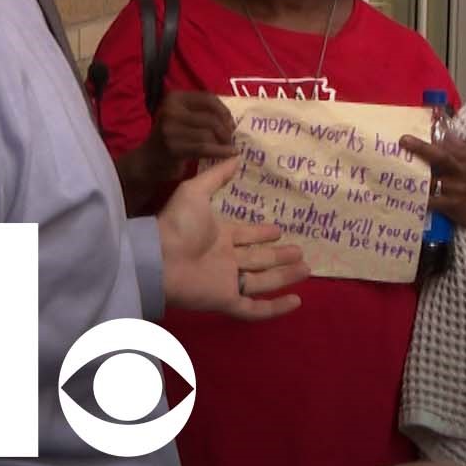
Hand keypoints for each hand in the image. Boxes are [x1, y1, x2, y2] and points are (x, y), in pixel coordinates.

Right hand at [118, 92, 235, 212]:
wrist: (148, 160)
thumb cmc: (171, 137)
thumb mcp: (183, 117)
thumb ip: (202, 112)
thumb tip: (231, 120)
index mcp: (175, 98)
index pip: (208, 98)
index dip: (224, 111)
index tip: (231, 123)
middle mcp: (171, 110)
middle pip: (210, 117)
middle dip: (225, 129)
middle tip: (230, 139)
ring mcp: (170, 128)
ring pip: (209, 133)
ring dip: (224, 142)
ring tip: (229, 147)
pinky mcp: (173, 147)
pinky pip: (204, 148)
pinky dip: (220, 152)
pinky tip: (229, 155)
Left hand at [157, 156, 308, 320]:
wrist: (159, 258)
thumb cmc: (178, 225)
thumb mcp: (196, 191)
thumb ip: (216, 176)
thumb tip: (236, 157)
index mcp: (218, 235)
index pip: (245, 235)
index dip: (262, 233)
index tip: (280, 230)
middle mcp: (225, 259)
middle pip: (258, 258)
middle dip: (279, 255)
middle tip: (300, 251)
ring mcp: (227, 281)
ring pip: (262, 281)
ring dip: (284, 276)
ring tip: (306, 269)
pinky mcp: (227, 300)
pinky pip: (255, 308)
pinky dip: (275, 308)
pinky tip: (296, 301)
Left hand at [402, 133, 465, 236]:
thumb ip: (460, 145)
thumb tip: (443, 130)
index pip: (447, 141)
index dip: (430, 134)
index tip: (413, 128)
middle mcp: (462, 169)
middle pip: (441, 156)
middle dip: (421, 148)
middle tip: (403, 141)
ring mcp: (458, 188)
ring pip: (434, 180)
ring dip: (416, 176)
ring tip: (396, 170)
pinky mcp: (454, 205)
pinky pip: (434, 202)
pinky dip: (422, 199)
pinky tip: (408, 196)